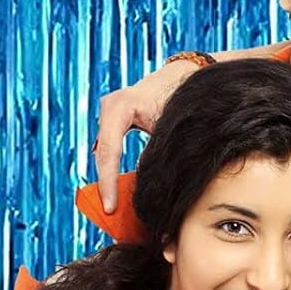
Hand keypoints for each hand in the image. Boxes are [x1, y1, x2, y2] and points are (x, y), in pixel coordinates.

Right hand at [93, 59, 202, 212]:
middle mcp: (110, 109)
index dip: (108, 183)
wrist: (186, 74)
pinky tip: (121, 192)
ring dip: (111, 178)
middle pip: (104, 155)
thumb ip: (159, 150)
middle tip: (111, 214)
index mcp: (121, 107)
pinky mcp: (116, 122)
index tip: (110, 208)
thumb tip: (155, 185)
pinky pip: (112, 150)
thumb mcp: (172, 125)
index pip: (109, 152)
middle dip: (107, 185)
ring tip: (116, 208)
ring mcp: (110, 115)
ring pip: (106, 154)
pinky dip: (116, 169)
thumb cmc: (182, 96)